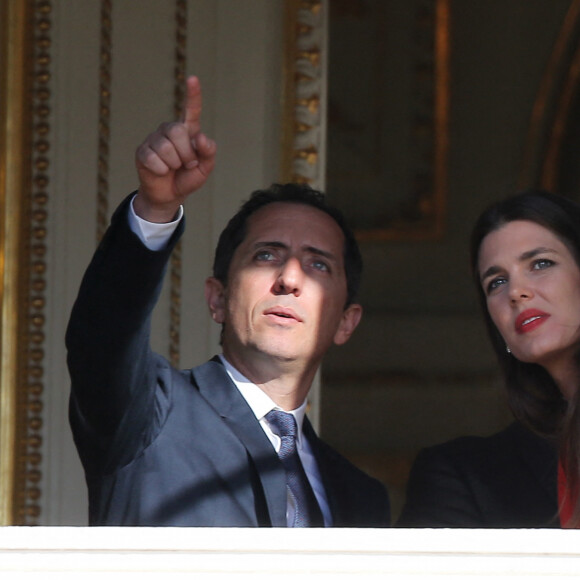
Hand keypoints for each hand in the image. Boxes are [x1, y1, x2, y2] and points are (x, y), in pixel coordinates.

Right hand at [134, 76, 215, 221]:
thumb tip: (200, 137)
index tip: (193, 79)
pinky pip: (154, 159)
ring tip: (174, 168)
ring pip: (166, 147)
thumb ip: (209, 152)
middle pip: (178, 132)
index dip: (193, 95)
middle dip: (186, 154)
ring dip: (174, 163)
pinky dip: (161, 170)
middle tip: (187, 164)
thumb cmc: (188, 177)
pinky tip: (161, 172)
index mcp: (187, 131)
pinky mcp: (142, 151)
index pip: (191, 110)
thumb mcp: (205, 167)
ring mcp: (154, 139)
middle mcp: (170, 130)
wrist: (170, 195)